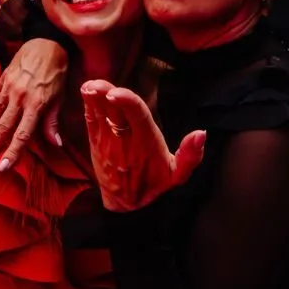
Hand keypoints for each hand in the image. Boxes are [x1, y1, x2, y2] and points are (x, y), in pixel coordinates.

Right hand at [0, 38, 68, 170]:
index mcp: (36, 104)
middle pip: (3, 126)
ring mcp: (8, 87)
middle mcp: (19, 97)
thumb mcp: (59, 97)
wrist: (47, 43)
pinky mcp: (2, 79)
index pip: (22, 134)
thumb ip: (52, 121)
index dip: (12, 151)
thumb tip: (56, 144)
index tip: (3, 166)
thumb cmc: (57, 73)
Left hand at [81, 79, 206, 211]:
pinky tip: (86, 92)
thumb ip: (191, 156)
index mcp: (146, 141)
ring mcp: (107, 141)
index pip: (137, 116)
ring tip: (91, 85)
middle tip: (99, 85)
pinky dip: (88, 106)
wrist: (126, 203)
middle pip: (116, 112)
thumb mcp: (177, 174)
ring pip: (100, 114)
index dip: (126, 102)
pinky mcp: (95, 143)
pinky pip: (90, 121)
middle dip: (106, 96)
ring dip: (94, 99)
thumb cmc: (155, 182)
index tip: (115, 93)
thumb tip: (201, 133)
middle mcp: (125, 140)